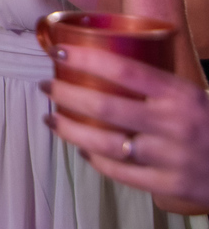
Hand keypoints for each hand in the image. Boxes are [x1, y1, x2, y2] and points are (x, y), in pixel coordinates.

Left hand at [42, 43, 208, 211]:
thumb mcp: (191, 94)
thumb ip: (154, 83)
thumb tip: (99, 59)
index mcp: (180, 94)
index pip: (126, 70)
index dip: (87, 59)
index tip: (59, 51)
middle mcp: (175, 125)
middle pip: (105, 106)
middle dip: (65, 93)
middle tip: (46, 84)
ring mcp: (170, 158)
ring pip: (103, 142)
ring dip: (69, 128)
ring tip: (51, 116)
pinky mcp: (168, 186)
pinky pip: (118, 172)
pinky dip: (93, 158)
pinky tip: (81, 148)